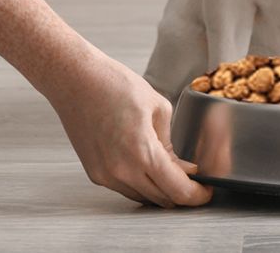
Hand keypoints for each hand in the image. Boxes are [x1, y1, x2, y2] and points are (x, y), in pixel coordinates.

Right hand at [46, 53, 212, 206]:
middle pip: (163, 200)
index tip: (206, 190)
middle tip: (192, 179)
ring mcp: (105, 174)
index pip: (179, 191)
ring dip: (160, 190)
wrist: (74, 79)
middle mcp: (121, 170)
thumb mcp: (157, 107)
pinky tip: (145, 166)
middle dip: (182, 192)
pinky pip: (125, 188)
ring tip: (169, 171)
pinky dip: (140, 183)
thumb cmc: (112, 84)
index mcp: (142, 152)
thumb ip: (171, 143)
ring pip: (143, 197)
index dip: (197, 195)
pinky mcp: (94, 173)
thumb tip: (182, 167)